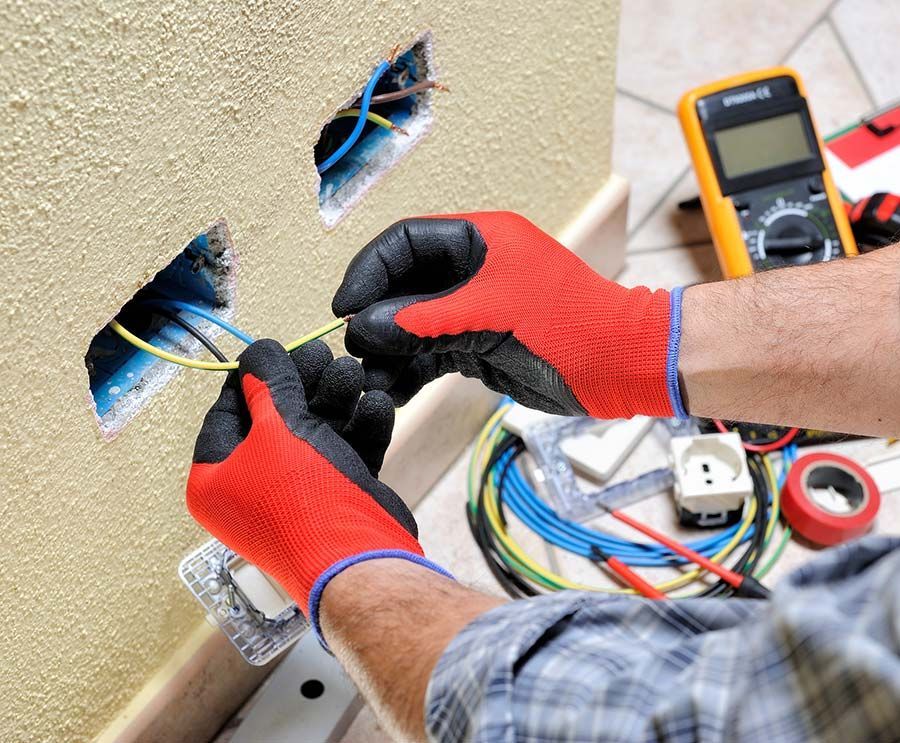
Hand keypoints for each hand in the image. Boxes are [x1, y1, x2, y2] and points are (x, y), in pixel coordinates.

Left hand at [186, 339, 448, 635]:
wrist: (358, 561)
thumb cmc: (302, 501)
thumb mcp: (277, 430)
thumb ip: (268, 384)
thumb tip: (259, 352)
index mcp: (215, 479)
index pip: (227, 412)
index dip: (252, 376)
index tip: (275, 348)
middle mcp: (251, 490)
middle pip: (276, 420)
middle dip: (304, 384)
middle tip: (323, 353)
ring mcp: (296, 496)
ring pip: (314, 434)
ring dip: (336, 401)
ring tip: (354, 373)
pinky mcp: (336, 499)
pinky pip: (343, 454)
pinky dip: (359, 429)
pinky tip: (375, 404)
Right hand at [333, 211, 684, 418]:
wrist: (620, 366)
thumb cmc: (570, 325)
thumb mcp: (492, 315)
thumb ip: (425, 320)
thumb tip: (363, 328)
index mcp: (479, 241)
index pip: (405, 242)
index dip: (369, 270)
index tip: (345, 307)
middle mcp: (471, 271)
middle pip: (403, 286)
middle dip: (376, 319)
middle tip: (356, 352)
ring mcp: (473, 310)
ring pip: (413, 325)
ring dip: (389, 352)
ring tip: (370, 381)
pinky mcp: (476, 345)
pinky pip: (431, 354)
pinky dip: (411, 372)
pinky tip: (393, 392)